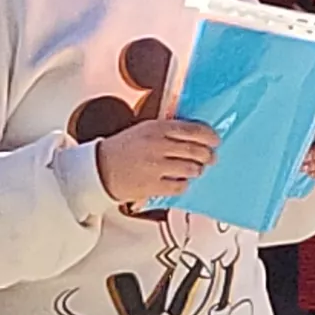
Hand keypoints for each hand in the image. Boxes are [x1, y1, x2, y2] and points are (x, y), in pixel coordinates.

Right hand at [92, 115, 219, 204]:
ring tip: (193, 169)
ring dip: (196, 170)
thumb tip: (197, 136)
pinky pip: (180, 186)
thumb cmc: (123, 149)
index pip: (194, 130)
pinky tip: (178, 180)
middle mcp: (158, 145)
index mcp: (157, 128)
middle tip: (210, 158)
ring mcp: (156, 166)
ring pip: (192, 169)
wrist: (99, 168)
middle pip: (197, 150)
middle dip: (208, 155)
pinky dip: (183, 184)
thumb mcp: (144, 130)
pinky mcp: (153, 185)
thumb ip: (169, 131)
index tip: (216, 140)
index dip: (210, 136)